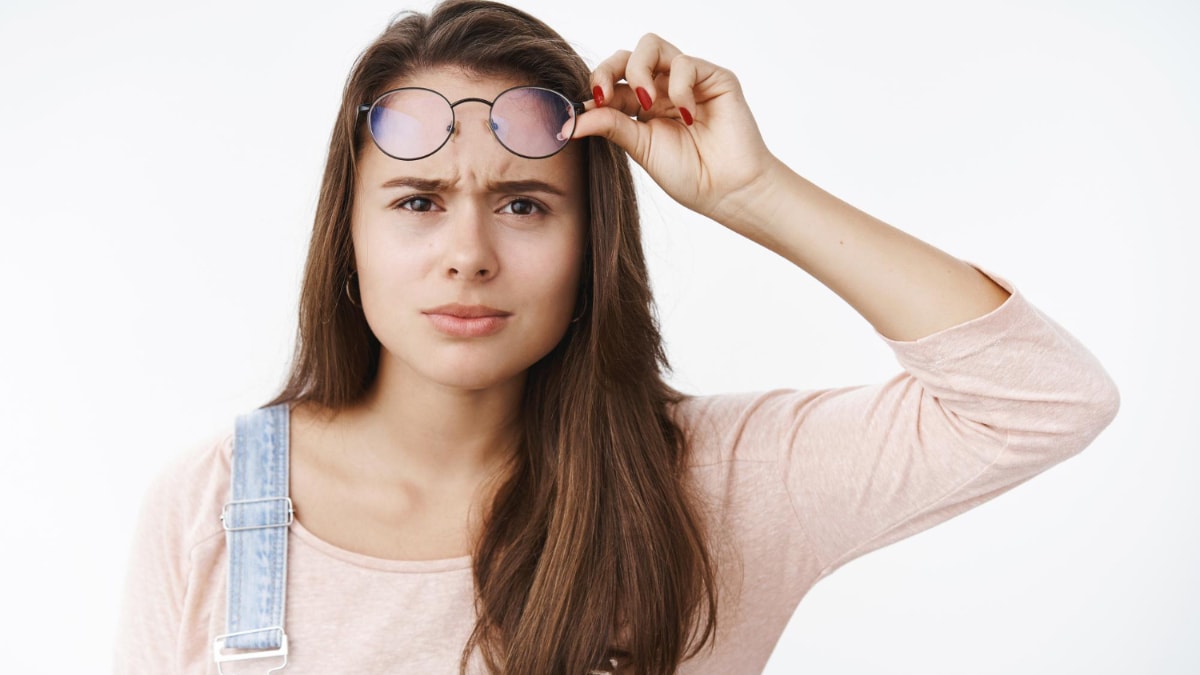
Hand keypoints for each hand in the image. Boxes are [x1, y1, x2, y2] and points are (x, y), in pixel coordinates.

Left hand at [572, 33, 781, 229]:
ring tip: (646, 102)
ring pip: (652, 46)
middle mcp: (665, 87)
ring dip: (639, 70)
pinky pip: (686, 63)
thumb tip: (570, 120)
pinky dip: (679, 88)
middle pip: (628, 55)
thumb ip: (610, 126)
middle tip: (606, 96)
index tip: (587, 107)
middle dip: (609, 69)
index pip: (613, 80)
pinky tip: (687, 116)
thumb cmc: (690, 175)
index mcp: (643, 105)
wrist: (727, 191)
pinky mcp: (716, 78)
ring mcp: (689, 80)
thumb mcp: (641, 149)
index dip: (597, 86)